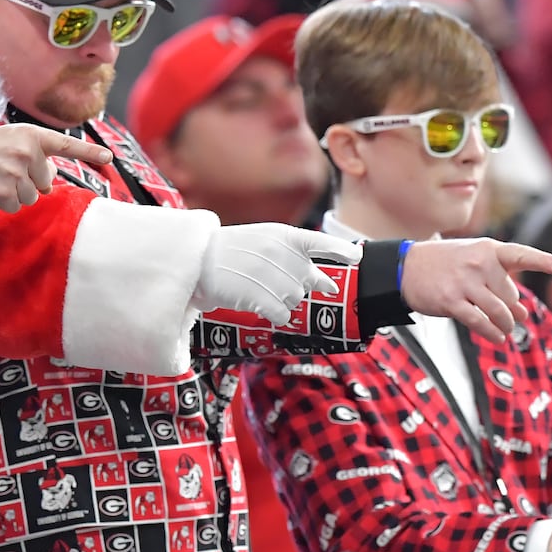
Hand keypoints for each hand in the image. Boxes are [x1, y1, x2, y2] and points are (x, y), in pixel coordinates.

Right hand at [0, 124, 111, 212]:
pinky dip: (3, 202)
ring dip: (16, 192)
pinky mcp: (4, 194)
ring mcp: (15, 174)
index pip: (66, 145)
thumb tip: (50, 185)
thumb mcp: (12, 141)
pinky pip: (15, 207)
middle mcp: (27, 153)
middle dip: (29, 180)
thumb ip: (36, 156)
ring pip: (31, 198)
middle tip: (6, 168)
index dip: (89, 152)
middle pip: (46, 182)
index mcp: (31, 136)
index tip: (109, 158)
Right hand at [193, 224, 361, 322]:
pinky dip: (273, 314)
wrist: (195, 261)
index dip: (341, 250)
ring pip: (296, 300)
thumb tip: (329, 285)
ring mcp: (270, 274)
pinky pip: (283, 315)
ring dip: (280, 300)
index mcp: (283, 236)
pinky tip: (256, 303)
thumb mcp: (264, 241)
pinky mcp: (259, 295)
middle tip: (266, 280)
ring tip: (256, 288)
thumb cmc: (230, 253)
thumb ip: (297, 259)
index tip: (357, 257)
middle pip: (308, 283)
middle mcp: (281, 253)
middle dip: (294, 287)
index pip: (320, 241)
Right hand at [401, 238, 551, 343]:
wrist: (404, 267)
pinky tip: (496, 338)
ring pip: (498, 311)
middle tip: (516, 318)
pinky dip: (492, 333)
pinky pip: (480, 322)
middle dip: (513, 309)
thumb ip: (497, 278)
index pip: (518, 255)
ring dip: (506, 325)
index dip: (540, 260)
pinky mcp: (451, 301)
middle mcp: (478, 264)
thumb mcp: (470, 257)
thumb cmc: (442, 263)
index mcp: (486, 249)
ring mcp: (464, 283)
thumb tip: (521, 311)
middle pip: (509, 295)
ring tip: (507, 331)